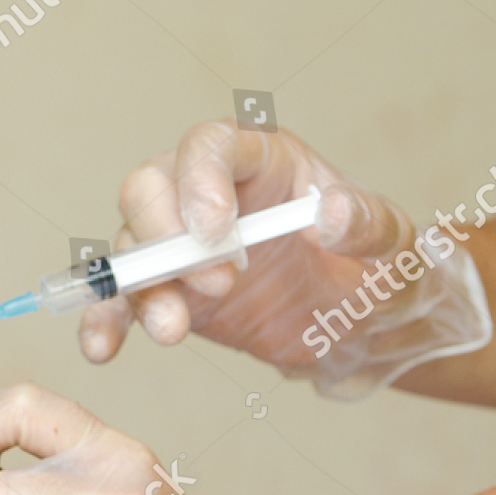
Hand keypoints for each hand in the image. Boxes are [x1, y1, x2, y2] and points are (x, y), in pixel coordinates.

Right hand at [81, 121, 489, 397]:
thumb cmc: (374, 269)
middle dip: (166, 234)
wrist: (356, 327)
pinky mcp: (164, 291)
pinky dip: (104, 321)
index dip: (200, 178)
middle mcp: (205, 192)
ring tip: (174, 331)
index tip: (214, 228)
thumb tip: (330, 214)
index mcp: (259, 160)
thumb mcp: (393, 245)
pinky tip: (102, 349)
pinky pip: (119, 300)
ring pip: (129, 246)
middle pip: (149, 188)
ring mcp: (177, 243)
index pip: (209, 145)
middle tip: (215, 282)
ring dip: (141, 288)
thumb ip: (368, 224)